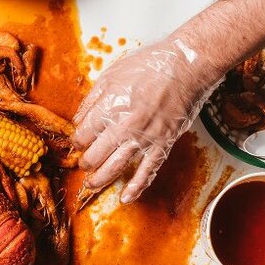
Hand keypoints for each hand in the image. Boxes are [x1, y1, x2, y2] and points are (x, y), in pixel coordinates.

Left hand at [72, 38, 216, 202]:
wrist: (187, 66)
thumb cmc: (149, 65)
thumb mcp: (110, 75)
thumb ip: (91, 99)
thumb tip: (77, 119)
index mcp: (108, 109)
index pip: (83, 135)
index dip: (76, 141)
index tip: (77, 142)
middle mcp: (123, 128)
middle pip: (94, 155)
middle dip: (85, 162)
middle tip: (83, 163)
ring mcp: (144, 139)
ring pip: (115, 168)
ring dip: (100, 180)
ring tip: (91, 185)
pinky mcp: (163, 144)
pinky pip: (148, 171)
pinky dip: (136, 187)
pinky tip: (126, 198)